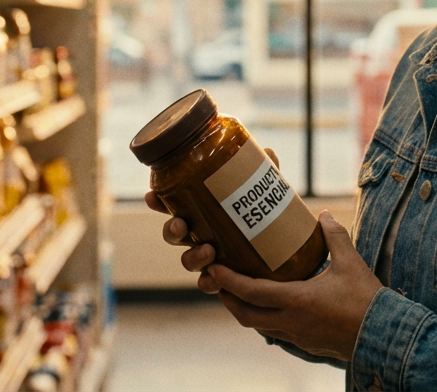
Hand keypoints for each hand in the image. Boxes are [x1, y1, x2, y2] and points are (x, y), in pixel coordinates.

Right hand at [144, 147, 281, 275]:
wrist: (284, 252)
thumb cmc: (264, 214)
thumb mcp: (263, 192)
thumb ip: (264, 172)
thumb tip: (268, 152)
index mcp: (203, 210)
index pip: (174, 204)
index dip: (158, 201)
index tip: (151, 195)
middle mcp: (200, 234)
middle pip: (173, 233)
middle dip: (172, 229)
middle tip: (181, 224)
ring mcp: (209, 257)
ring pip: (187, 260)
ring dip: (192, 257)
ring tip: (208, 250)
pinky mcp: (222, 278)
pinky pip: (206, 284)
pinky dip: (208, 283)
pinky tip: (215, 279)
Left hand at [199, 210, 382, 361]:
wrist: (384, 335)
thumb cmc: (366, 299)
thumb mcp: (350, 262)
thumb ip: (334, 236)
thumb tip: (323, 214)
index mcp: (296, 301)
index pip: (251, 292)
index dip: (229, 280)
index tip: (215, 269)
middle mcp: (291, 322)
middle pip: (246, 316)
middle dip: (229, 299)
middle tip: (221, 281)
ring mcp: (297, 336)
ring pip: (259, 327)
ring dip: (246, 311)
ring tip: (242, 292)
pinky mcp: (306, 344)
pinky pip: (276, 333)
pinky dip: (265, 320)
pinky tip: (271, 307)